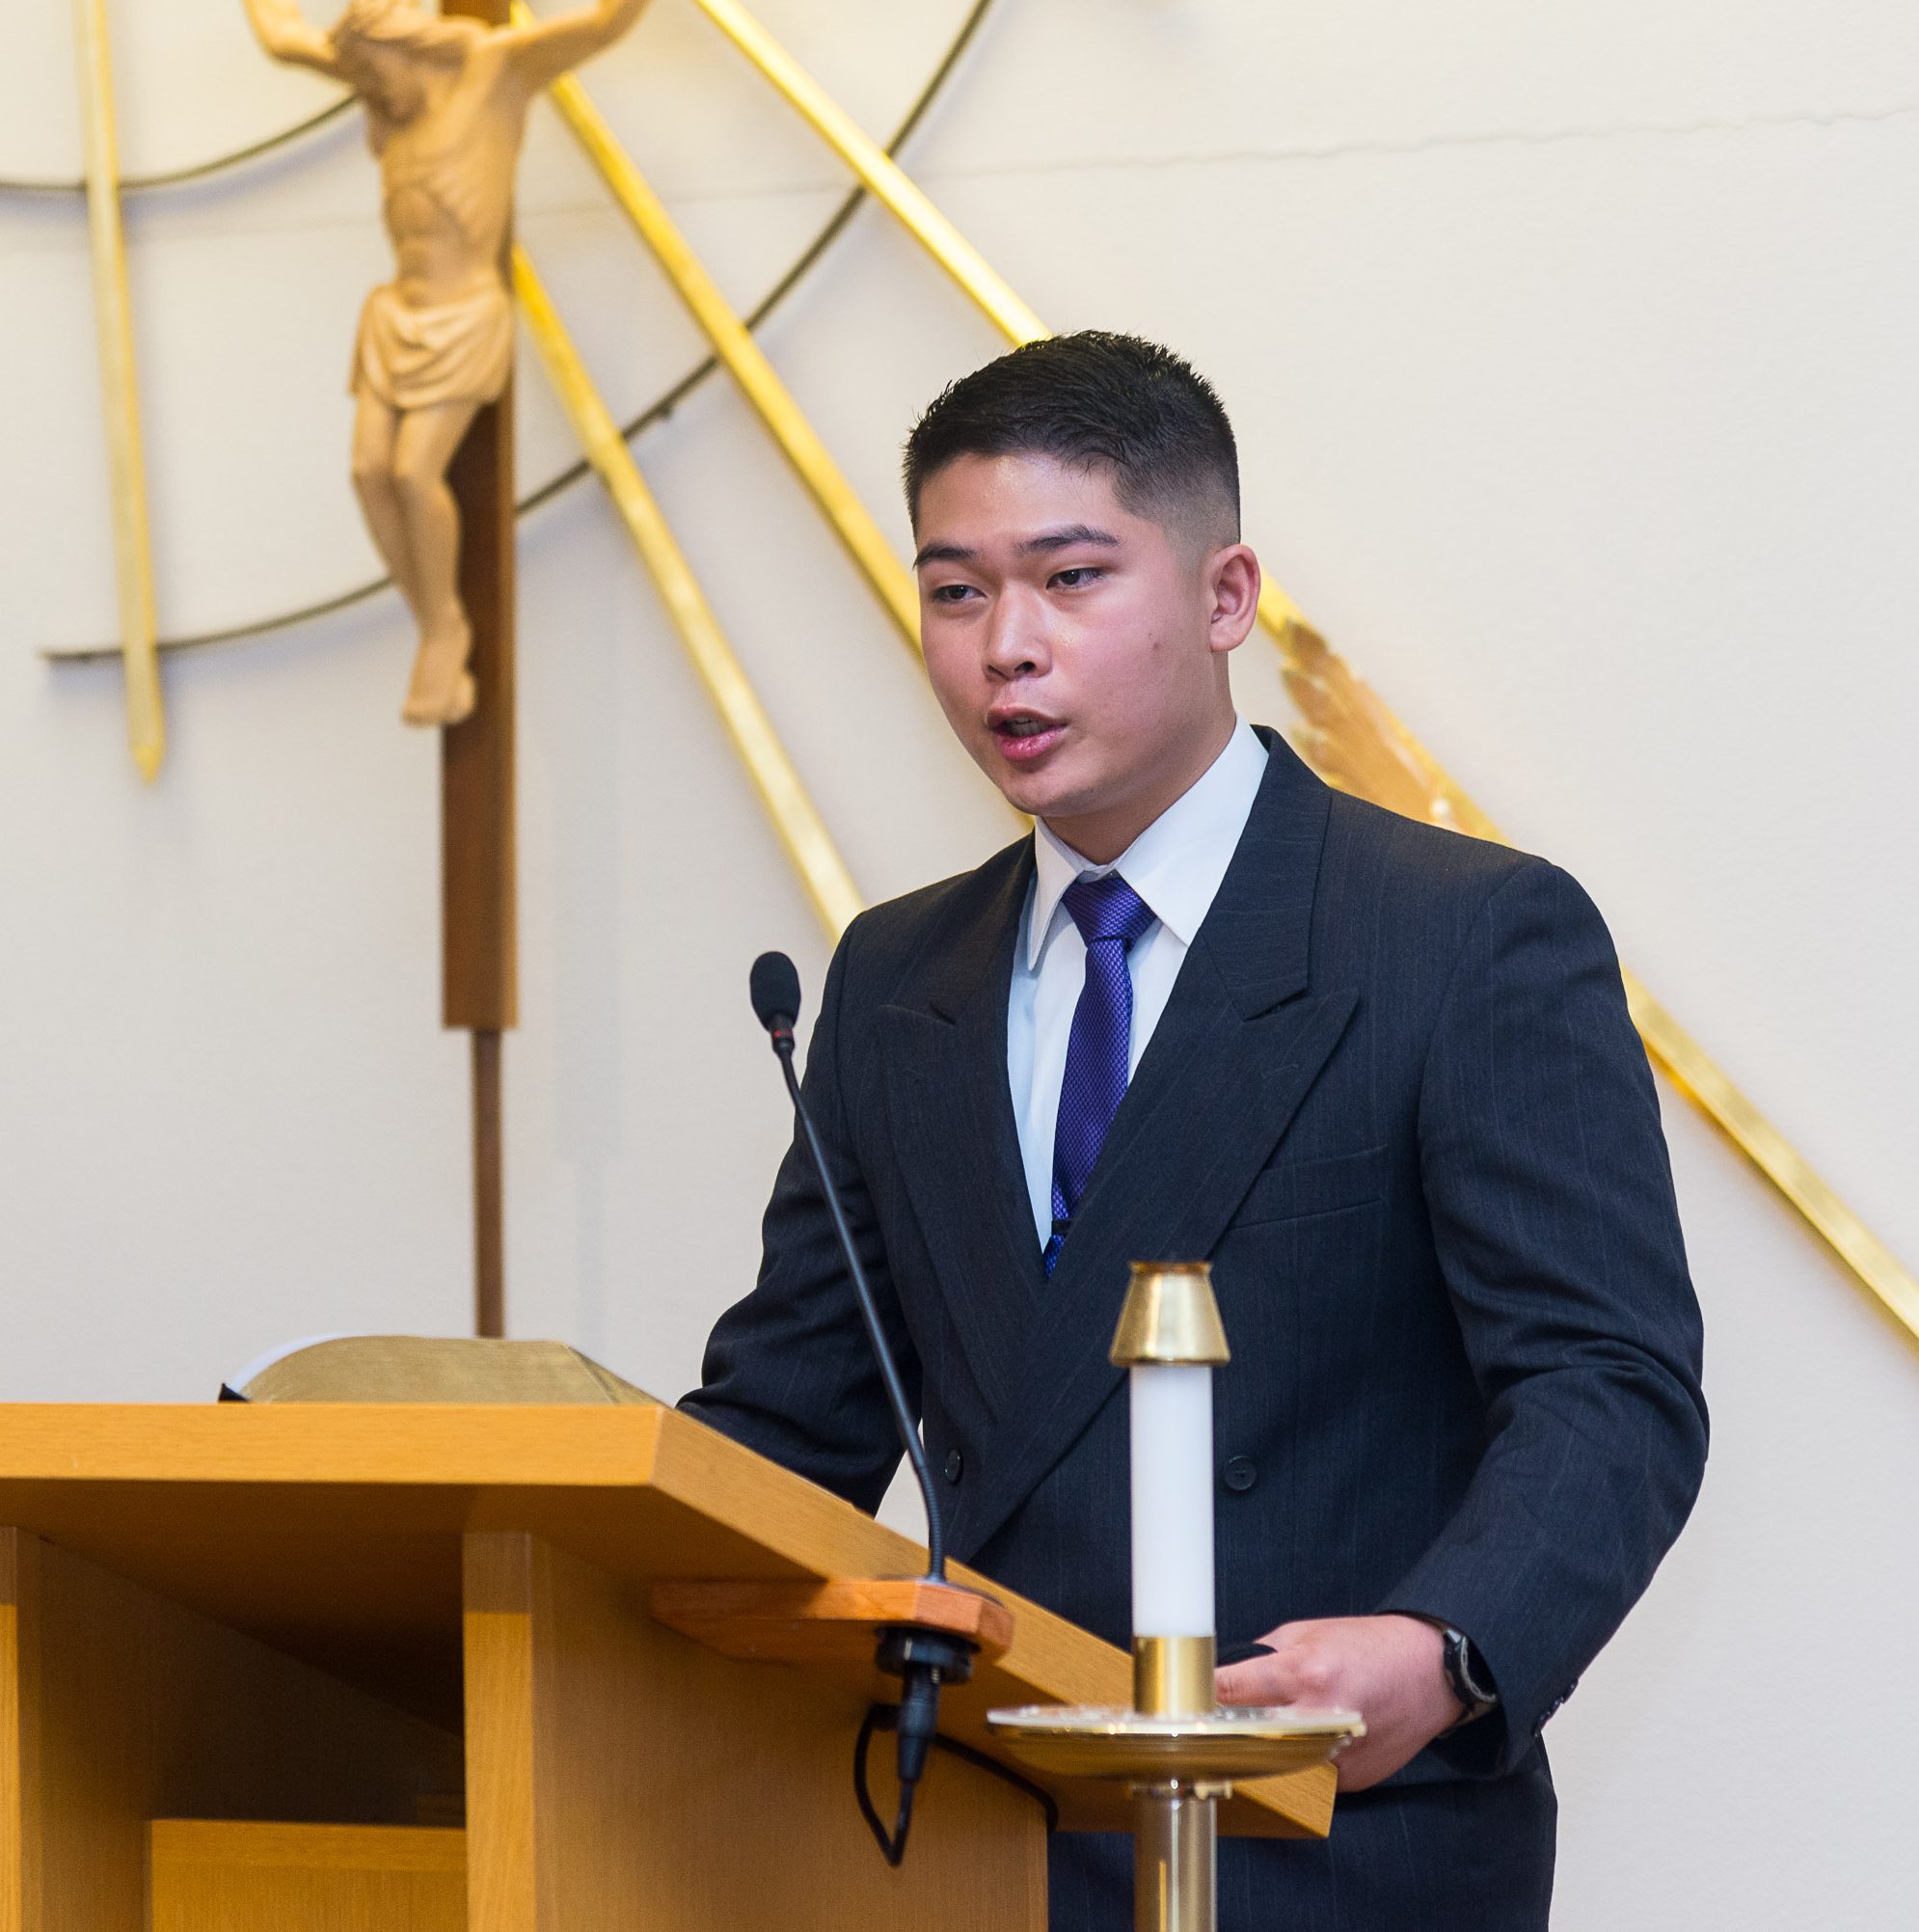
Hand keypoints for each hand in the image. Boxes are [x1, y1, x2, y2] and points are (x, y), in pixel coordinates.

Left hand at [1215, 1614, 1462, 1791]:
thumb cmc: (1366, 1645)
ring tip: (1245, 1745)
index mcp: (1303, 1673)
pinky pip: (1306, 1781)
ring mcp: (1338, 1756)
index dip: (1199, 1695)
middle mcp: (1319, 1717)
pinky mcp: (1352, 1781)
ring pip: (1274, 1770)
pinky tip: (1295, 1750)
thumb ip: (1263, 1658)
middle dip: (1222, 1734)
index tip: (1178, 1701)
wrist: (1429, 1671)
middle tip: (1201, 1730)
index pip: (1231, 1690)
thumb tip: (1224, 1679)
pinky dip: (1294, 1768)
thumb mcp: (1306, 1633)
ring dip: (1255, 1759)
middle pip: (1246, 1738)